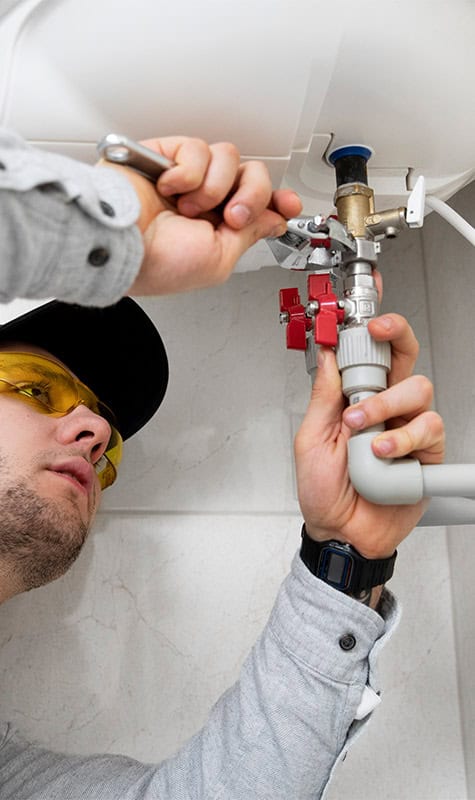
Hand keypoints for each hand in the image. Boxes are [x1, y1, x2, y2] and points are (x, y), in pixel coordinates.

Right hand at [100, 136, 301, 294]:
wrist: (121, 244)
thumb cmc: (158, 262)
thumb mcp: (219, 259)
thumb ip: (250, 234)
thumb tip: (274, 219)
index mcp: (217, 227)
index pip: (258, 203)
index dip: (277, 200)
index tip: (289, 204)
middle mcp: (205, 199)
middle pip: (252, 174)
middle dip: (251, 196)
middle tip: (231, 215)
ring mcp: (185, 176)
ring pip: (228, 158)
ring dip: (214, 187)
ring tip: (189, 207)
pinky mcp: (164, 155)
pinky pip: (197, 149)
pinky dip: (188, 173)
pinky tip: (169, 189)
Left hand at [294, 312, 444, 559]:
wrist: (340, 532)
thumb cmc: (324, 491)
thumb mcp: (310, 438)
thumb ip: (323, 397)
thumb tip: (326, 356)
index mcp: (355, 399)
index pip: (370, 353)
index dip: (374, 328)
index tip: (366, 315)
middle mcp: (385, 407)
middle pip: (406, 356)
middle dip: (396, 336)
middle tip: (378, 333)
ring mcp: (407, 428)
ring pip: (419, 390)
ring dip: (386, 405)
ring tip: (363, 432)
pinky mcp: (426, 453)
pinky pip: (429, 429)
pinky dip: (403, 439)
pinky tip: (383, 453)